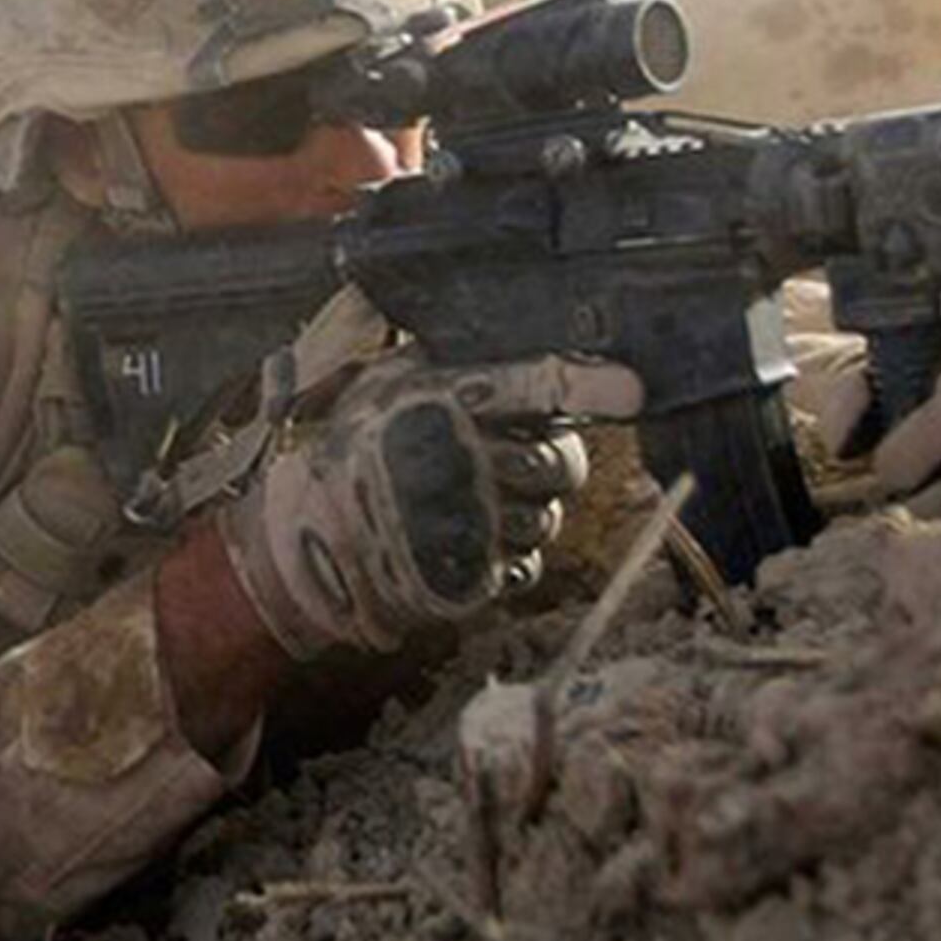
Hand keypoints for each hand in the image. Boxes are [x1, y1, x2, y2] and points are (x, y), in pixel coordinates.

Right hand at [214, 352, 631, 660]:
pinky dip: (506, 560)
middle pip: (560, 460)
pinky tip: (467, 545)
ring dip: (523, 519)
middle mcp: (459, 451)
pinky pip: (525, 565)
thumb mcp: (388, 384)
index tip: (633, 389)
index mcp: (440, 393)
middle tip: (513, 466)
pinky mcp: (467, 570)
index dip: (587, 383)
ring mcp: (465, 516)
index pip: (534, 383)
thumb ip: (457, 369)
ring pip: (547, 518)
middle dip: (551, 467)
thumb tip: (543, 372)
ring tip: (471, 509)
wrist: (307, 539)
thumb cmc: (353, 452)